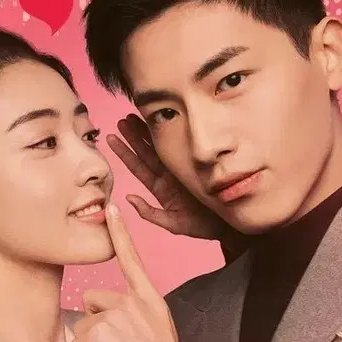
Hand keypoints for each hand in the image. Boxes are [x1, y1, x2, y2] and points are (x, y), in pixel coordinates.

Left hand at [71, 203, 181, 341]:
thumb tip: (102, 331)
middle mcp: (135, 301)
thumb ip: (131, 324)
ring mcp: (117, 312)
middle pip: (91, 300)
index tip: (111, 208)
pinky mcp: (100, 328)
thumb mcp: (153, 339)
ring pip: (81, 325)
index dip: (120, 233)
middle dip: (93, 326)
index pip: (132, 260)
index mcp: (151, 302)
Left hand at [107, 114, 228, 241]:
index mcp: (161, 189)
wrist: (229, 222)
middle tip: (121, 121)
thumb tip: (129, 198)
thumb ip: (151, 213)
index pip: (138, 167)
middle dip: (133, 136)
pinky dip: (168, 134)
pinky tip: (161, 122)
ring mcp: (180, 168)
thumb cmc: (202, 226)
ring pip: (160, 146)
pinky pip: (178, 146)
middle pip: (146, 153)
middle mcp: (168, 176)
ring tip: (133, 116)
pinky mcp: (194, 163)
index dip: (125, 153)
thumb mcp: (174, 224)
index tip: (112, 138)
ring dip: (147, 132)